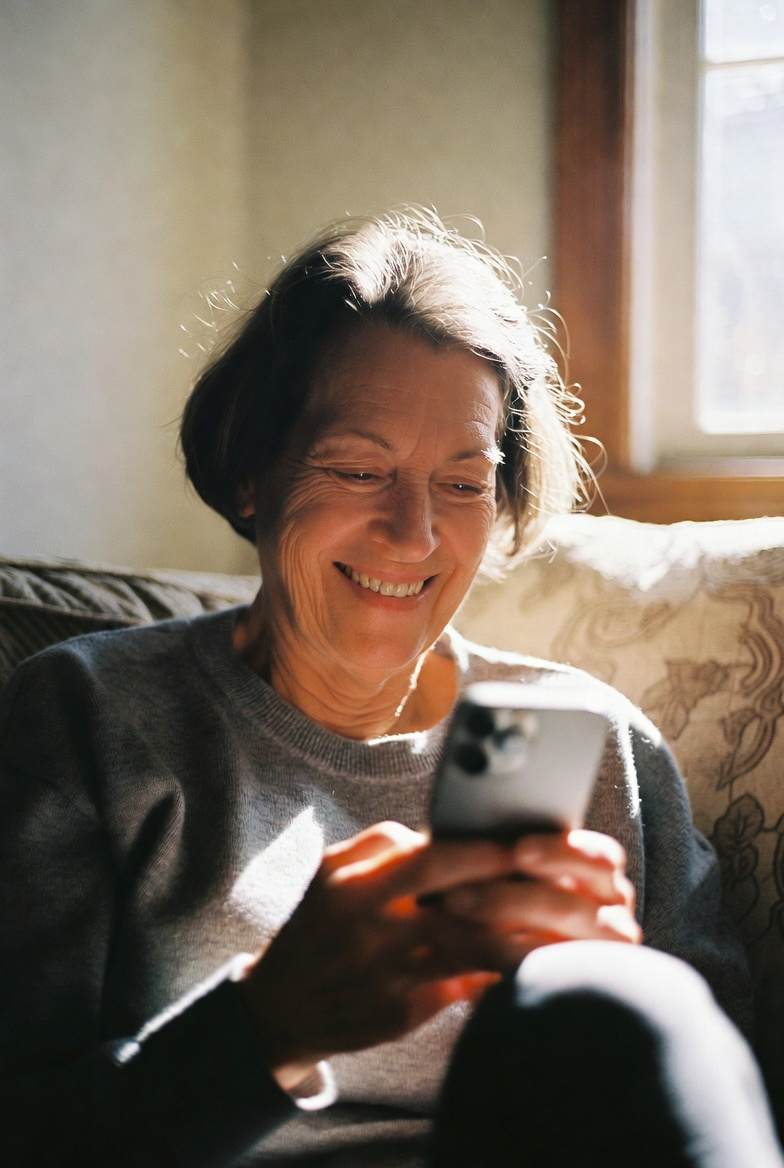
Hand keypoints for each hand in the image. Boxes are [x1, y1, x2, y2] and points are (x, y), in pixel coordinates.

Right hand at [239, 822, 638, 1083]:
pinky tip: (532, 962)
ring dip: (519, 937)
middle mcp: (370, 931)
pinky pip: (461, 991)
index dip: (480, 852)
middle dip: (513, 893)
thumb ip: (379, 843)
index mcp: (353, 886)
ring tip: (563, 923)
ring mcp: (386, 977)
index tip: (522, 842)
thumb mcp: (330, 872)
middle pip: (457, 908)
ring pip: (469, 954)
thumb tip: (433, 832)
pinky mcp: (399, 1016)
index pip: (429, 861)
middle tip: (560, 879)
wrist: (279, 1009)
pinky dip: (498, 975)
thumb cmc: (317, 926)